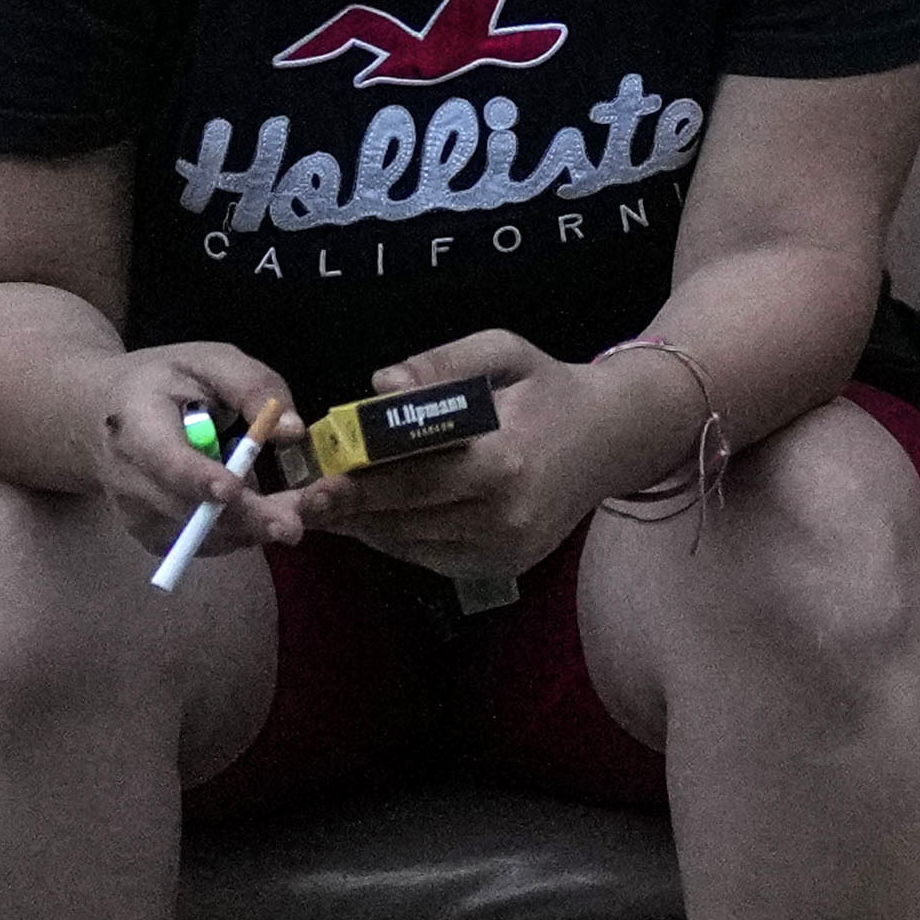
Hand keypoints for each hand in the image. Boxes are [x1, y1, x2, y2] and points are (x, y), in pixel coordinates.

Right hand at [88, 340, 309, 554]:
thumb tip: (292, 432)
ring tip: (292, 515)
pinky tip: (263, 514)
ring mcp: (135, 512)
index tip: (232, 489)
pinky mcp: (150, 534)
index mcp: (136, 423)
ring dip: (250, 530)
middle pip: (186, 509)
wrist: (100, 415)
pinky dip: (239, 534)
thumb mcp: (209, 361)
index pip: (164, 458)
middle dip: (242, 517)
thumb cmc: (164, 382)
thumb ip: (252, 387)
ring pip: (198, 535)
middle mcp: (127, 477)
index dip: (197, 476)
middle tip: (291, 526)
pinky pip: (201, 544)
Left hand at [300, 327, 649, 583]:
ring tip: (329, 509)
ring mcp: (506, 547)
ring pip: (411, 542)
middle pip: (403, 516)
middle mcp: (505, 513)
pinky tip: (378, 516)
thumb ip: (439, 366)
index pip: (412, 477)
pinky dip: (398, 537)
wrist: (616, 437)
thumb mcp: (502, 353)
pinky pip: (431, 555)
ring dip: (366, 526)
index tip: (310, 487)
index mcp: (504, 458)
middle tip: (302, 503)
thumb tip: (378, 385)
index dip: (356, 485)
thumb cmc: (550, 389)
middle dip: (347, 510)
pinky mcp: (504, 565)